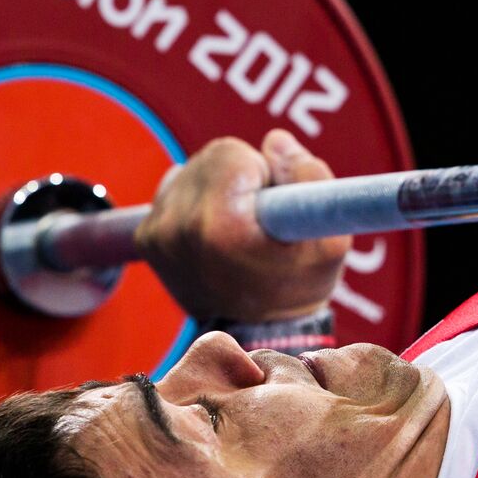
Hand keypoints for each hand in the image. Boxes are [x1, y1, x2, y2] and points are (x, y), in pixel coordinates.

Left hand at [134, 129, 350, 321]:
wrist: (257, 335)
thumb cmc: (299, 288)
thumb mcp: (331, 240)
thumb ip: (312, 177)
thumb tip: (275, 142)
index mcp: (221, 226)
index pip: (234, 155)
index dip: (262, 173)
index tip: (271, 203)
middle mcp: (178, 228)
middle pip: (212, 158)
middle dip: (243, 175)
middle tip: (261, 217)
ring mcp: (157, 235)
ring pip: (193, 170)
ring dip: (219, 188)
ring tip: (239, 229)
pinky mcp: (146, 239)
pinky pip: (175, 191)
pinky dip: (197, 202)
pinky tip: (215, 234)